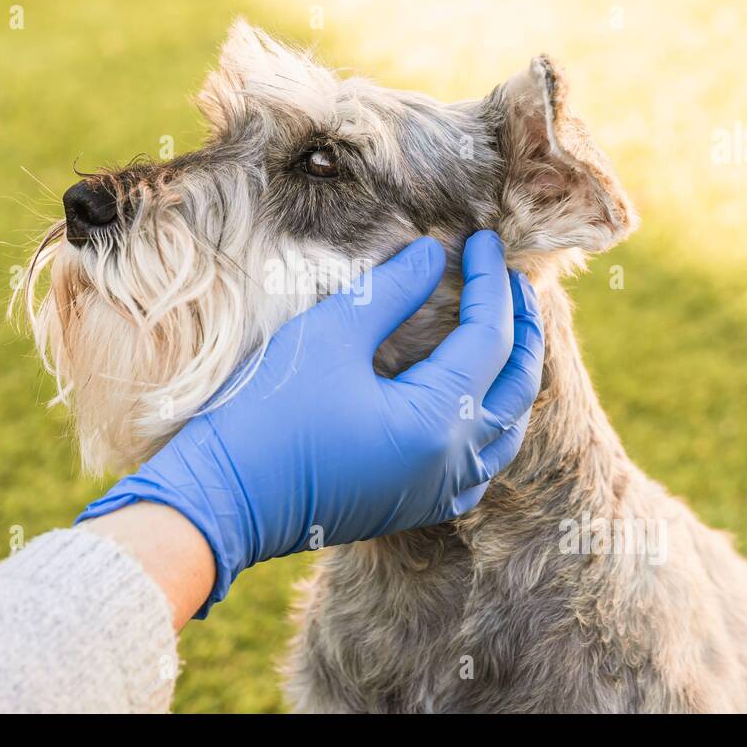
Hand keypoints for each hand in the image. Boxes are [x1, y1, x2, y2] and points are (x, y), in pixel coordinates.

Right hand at [76, 230, 543, 616]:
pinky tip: (475, 404)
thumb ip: (392, 293)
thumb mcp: (329, 337)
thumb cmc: (268, 415)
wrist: (223, 501)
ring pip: (506, 431)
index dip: (492, 283)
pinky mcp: (415, 506)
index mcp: (438, 420)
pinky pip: (479, 466)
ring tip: (503, 333)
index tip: (484, 240)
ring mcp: (437, 492)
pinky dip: (491, 425)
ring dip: (513, 377)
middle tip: (512, 281)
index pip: (490, 337)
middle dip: (522, 328)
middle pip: (517, 386)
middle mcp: (452, 463)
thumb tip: (434, 255)